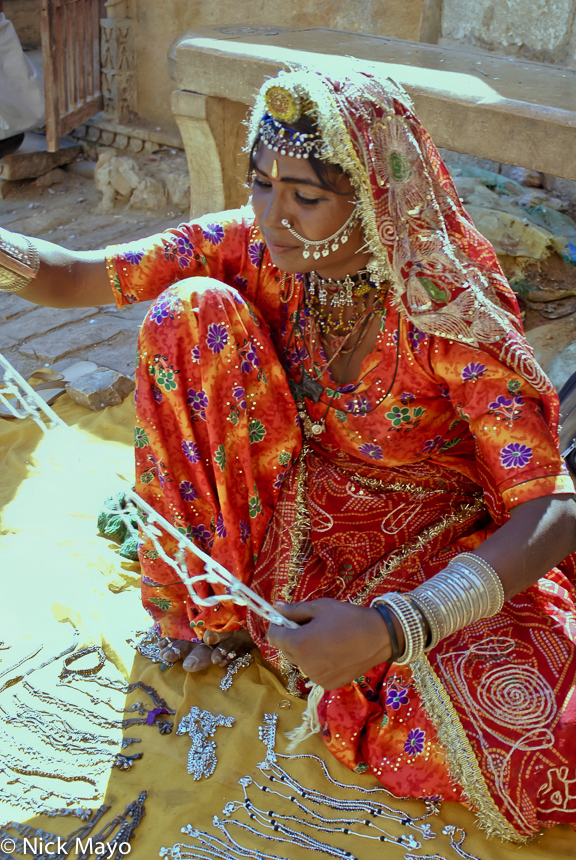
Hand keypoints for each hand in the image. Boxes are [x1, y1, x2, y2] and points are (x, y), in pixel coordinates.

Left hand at [267, 598, 391, 689]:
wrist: (379, 637)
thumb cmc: (348, 618)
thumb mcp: (320, 607)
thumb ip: (295, 610)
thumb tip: (276, 607)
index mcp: (300, 643)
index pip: (274, 637)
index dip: (278, 627)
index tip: (287, 620)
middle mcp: (304, 664)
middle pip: (286, 650)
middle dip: (292, 638)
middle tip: (311, 627)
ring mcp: (316, 677)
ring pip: (300, 662)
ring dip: (305, 652)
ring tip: (325, 640)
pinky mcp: (327, 685)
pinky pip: (314, 672)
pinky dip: (318, 663)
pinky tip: (333, 653)